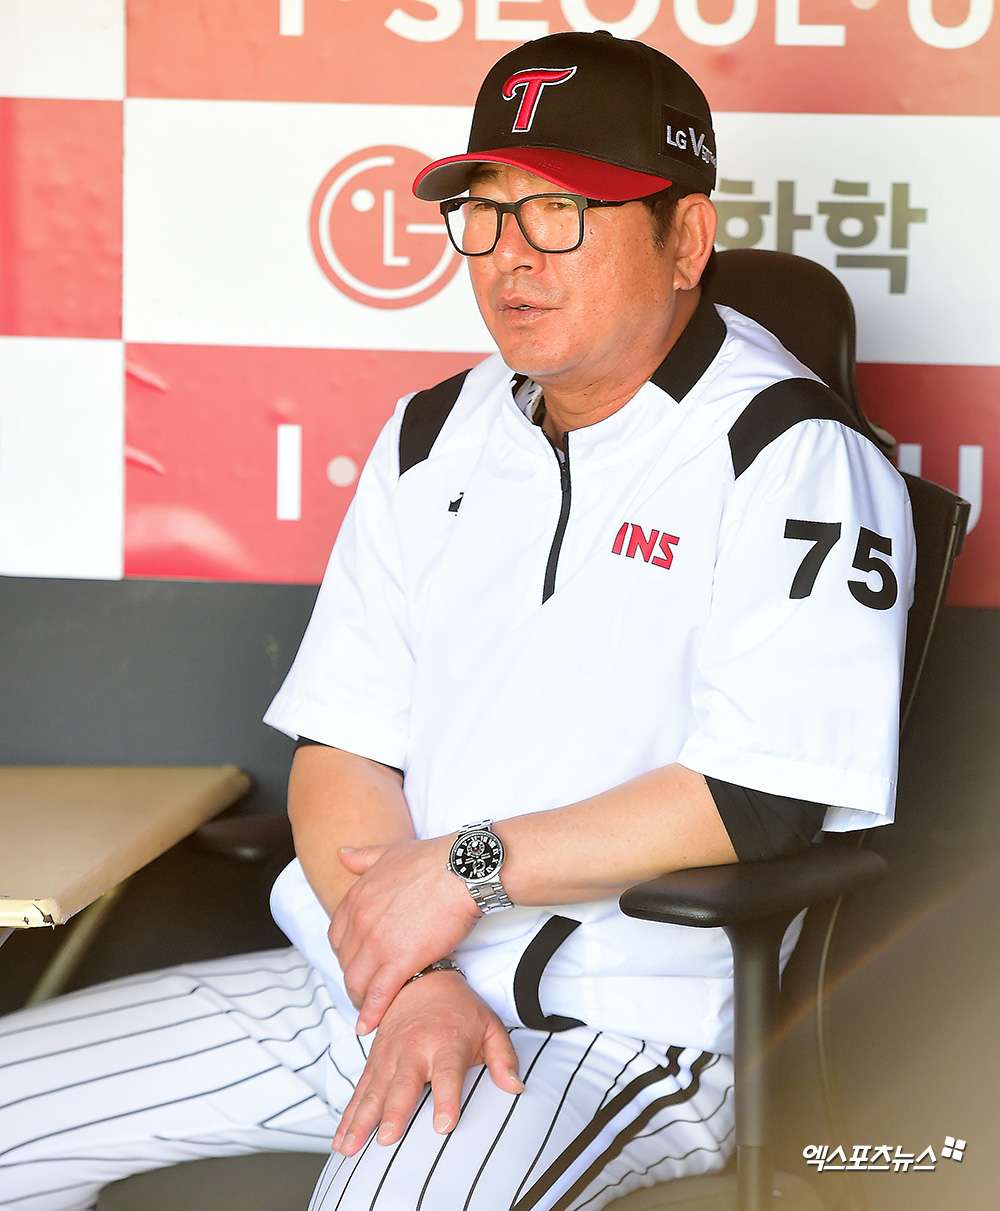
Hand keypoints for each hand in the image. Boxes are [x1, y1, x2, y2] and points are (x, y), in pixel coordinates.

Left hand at [329, 837, 480, 1033]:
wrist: (463, 870)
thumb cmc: (434, 860)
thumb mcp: (390, 852)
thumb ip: (363, 857)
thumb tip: (342, 854)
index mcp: (356, 897)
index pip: (338, 937)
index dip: (347, 954)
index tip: (358, 963)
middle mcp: (360, 920)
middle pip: (346, 962)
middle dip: (355, 977)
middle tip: (366, 989)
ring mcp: (378, 942)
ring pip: (358, 982)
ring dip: (361, 999)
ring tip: (370, 1009)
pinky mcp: (400, 961)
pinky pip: (379, 994)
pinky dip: (372, 1013)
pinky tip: (368, 1025)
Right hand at [330, 971, 521, 1155]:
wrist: (423, 978)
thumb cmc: (460, 1009)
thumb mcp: (490, 1026)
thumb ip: (503, 1058)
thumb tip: (516, 1087)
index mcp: (447, 1042)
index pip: (448, 1074)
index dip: (446, 1099)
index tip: (443, 1125)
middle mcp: (415, 1048)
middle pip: (404, 1083)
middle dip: (394, 1111)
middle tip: (387, 1138)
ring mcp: (391, 1054)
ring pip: (374, 1090)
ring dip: (361, 1119)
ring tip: (351, 1147)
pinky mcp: (375, 1059)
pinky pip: (360, 1090)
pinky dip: (349, 1115)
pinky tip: (342, 1139)